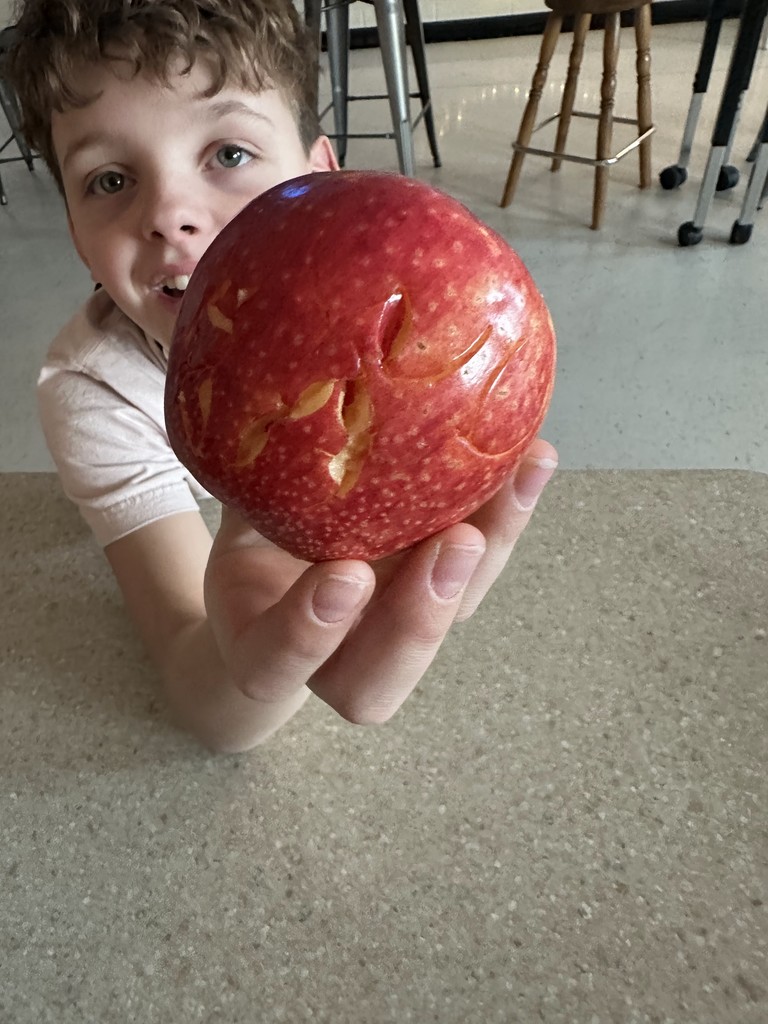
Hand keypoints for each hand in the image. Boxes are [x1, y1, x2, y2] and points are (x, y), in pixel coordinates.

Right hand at [204, 438, 556, 724]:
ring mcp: (391, 627)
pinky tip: (532, 459)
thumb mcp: (233, 502)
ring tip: (512, 484)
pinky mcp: (437, 593)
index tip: (345, 574)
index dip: (306, 633)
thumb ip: (234, 463)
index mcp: (259, 642)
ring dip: (484, 562)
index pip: (272, 664)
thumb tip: (200, 343)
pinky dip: (508, 516)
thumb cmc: (247, 538)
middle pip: (372, 685)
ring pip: (443, 625)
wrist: (277, 566)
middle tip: (455, 542)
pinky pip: (478, 571)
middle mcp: (332, 655)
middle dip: (419, 620)